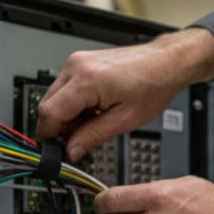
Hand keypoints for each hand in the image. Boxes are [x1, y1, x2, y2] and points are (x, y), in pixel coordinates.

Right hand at [37, 28, 213, 161]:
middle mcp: (76, 66)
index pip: (49, 113)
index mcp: (86, 80)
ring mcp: (77, 61)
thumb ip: (92, 137)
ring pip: (55, 97)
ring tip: (94, 121)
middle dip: (59, 127)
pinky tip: (94, 109)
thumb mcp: (125, 120)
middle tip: (80, 140)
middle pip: (47, 105)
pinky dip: (73, 104)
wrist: (166, 63)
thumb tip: (70, 152)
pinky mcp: (81, 62)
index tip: (55, 151)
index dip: (49, 136)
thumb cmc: (153, 85)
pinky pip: (65, 88)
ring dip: (67, 116)